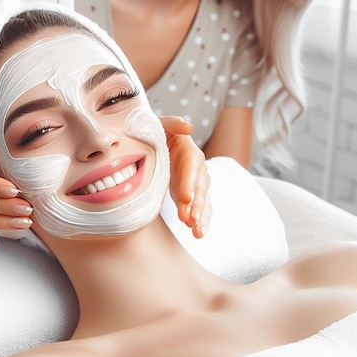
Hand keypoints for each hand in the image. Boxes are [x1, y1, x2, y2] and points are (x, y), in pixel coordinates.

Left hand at [160, 116, 210, 238]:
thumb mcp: (161, 124)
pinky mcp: (193, 196)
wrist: (154, 144)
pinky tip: (198, 233)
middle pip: (200, 187)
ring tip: (196, 231)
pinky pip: (200, 209)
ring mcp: (196, 184)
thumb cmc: (155, 132)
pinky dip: (201, 221)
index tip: (186, 197)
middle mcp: (197, 169)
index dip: (190, 182)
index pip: (192, 167)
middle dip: (196, 204)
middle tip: (190, 219)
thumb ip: (172, 123)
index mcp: (189, 151)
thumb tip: (188, 127)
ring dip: (200, 216)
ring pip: (202, 201)